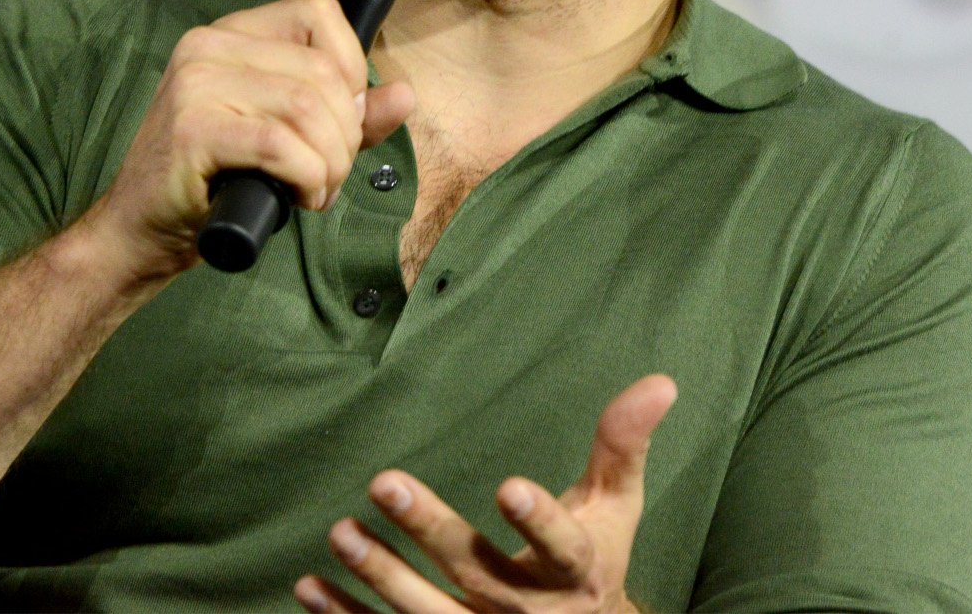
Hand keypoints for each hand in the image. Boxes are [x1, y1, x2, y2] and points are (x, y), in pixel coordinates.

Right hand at [82, 0, 414, 280]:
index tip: (343, 121)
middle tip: (328, 173)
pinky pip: (281, 145)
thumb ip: (347, 117)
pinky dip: (308, 177)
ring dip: (331, 163)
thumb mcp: (289, 138)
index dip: (352, 69)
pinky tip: (299, 198)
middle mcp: (208, 45)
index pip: (320, 14)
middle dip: (346, 135)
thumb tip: (405, 95)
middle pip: (324, 73)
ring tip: (315, 189)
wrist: (140, 232)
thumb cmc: (212, 182)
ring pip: (309, 108)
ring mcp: (195, 84)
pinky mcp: (191, 128)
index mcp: (232, 34)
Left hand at [295, 375, 677, 612]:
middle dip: (429, 530)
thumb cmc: (595, 557)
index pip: (562, 546)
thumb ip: (624, 445)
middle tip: (384, 481)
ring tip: (340, 534)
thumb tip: (660, 381)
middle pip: (476, 573)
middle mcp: (528, 611)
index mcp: (575, 571)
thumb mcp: (617, 506)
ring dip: (380, 577)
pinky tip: (311, 586)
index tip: (509, 485)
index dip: (538, 520)